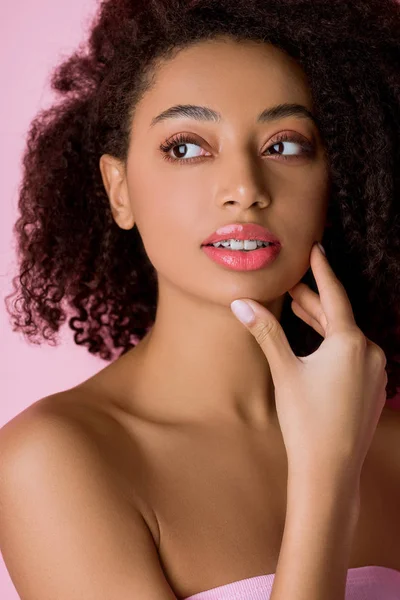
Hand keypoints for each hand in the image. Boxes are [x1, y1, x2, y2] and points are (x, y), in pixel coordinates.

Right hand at [230, 242, 387, 477]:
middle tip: (292, 286)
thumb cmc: (306, 420)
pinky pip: (354, 357)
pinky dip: (334, 346)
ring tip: (300, 311)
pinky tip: (318, 349)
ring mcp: (375, 374)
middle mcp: (370, 353)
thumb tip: (240, 303)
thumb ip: (266, 332)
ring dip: (322, 325)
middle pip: (338, 317)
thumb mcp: (284, 370)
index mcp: (350, 342)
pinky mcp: (373, 391)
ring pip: (345, 338)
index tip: (316, 250)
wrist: (330, 470)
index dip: (322, 271)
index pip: (334, 295)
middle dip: (313, 301)